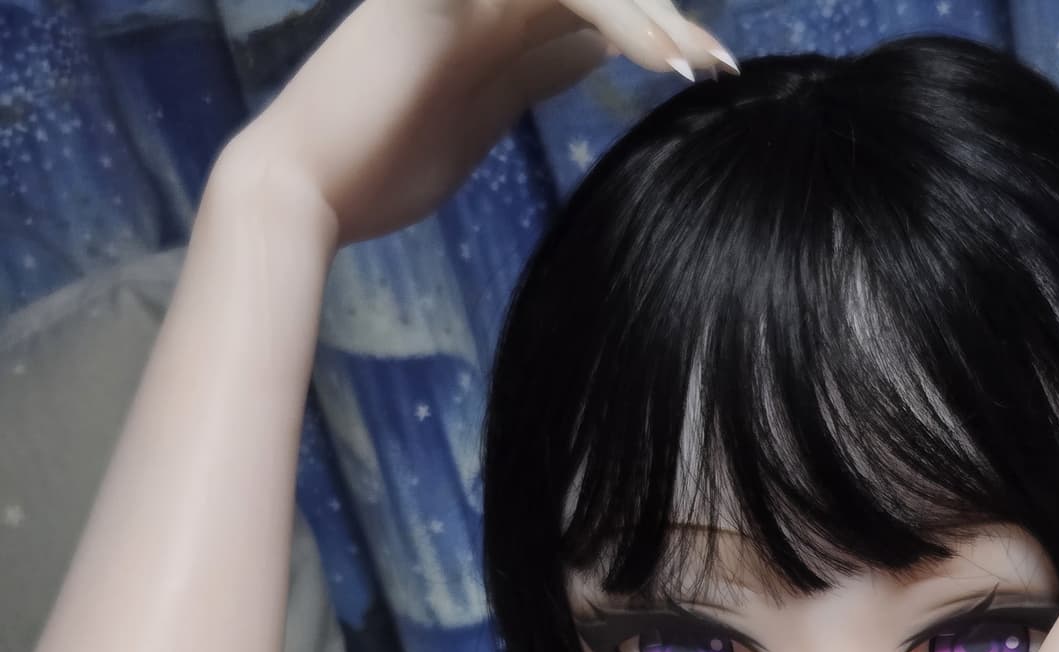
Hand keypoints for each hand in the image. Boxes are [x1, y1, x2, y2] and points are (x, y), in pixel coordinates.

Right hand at [218, 0, 732, 250]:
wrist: (306, 190)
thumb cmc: (380, 165)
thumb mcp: (481, 114)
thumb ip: (532, 72)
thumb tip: (592, 54)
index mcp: (484, 7)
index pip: (584, 0)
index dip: (648, 23)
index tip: (705, 67)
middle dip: (661, 14)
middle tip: (717, 62)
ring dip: (650, 16)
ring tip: (697, 65)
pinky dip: (618, 20)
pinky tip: (659, 59)